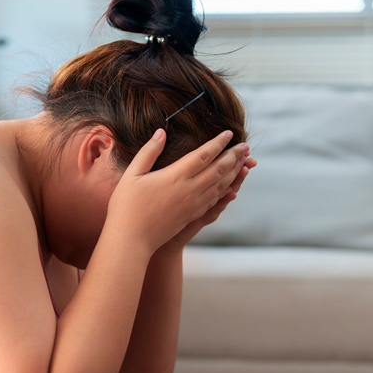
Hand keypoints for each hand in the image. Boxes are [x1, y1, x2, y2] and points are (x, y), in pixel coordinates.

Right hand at [103, 128, 249, 256]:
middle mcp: (189, 190)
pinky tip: (231, 186)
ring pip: (221, 186)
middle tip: (246, 146)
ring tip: (245, 162)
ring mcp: (193, 205)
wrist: (131, 239)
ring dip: (234, 172)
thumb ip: (148, 152)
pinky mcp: (192, 216)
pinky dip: (226, 190)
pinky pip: (215, 201)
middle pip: (218, 169)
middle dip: (234, 156)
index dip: (219, 143)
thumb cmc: (126, 206)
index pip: (204, 155)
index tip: (230, 133)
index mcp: (175, 176)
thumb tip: (161, 132)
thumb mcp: (132, 174)